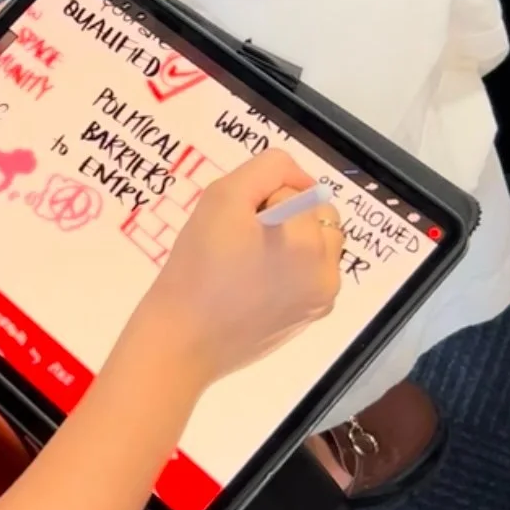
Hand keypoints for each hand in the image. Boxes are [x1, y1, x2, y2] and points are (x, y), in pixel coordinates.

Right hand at [137, 149, 342, 388]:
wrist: (182, 339)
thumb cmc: (196, 266)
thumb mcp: (221, 196)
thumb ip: (267, 170)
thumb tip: (298, 179)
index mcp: (308, 240)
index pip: (293, 188)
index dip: (259, 199)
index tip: (234, 224)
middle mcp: (327, 270)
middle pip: (317, 213)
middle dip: (286, 216)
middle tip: (242, 239)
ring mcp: (323, 298)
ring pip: (319, 244)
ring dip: (294, 241)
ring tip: (249, 262)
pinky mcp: (311, 318)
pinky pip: (312, 275)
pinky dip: (292, 270)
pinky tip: (256, 285)